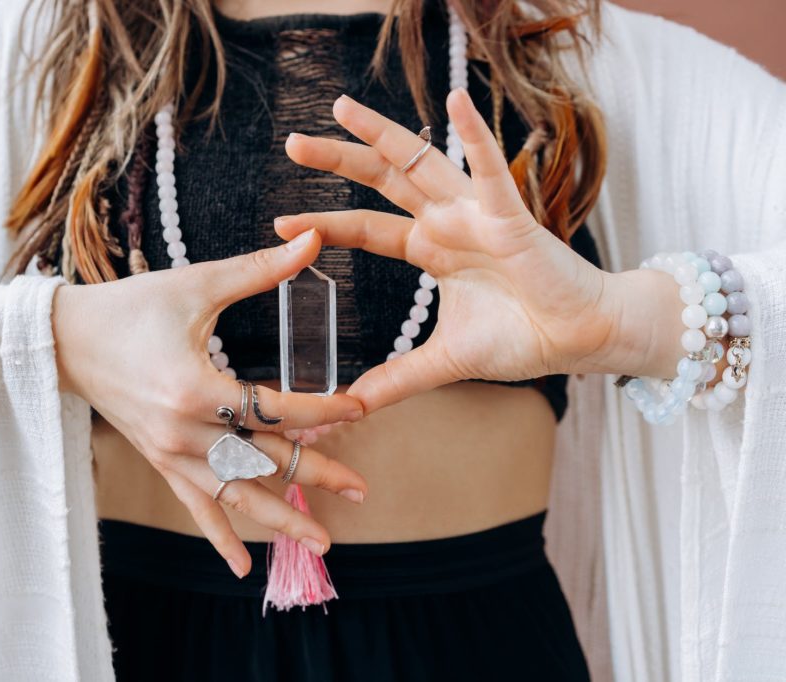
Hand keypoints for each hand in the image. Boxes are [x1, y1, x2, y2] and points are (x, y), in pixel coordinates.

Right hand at [51, 229, 367, 576]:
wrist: (65, 340)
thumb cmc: (130, 308)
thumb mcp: (196, 285)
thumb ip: (259, 270)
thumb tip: (313, 240)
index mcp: (196, 389)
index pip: (275, 410)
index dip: (322, 411)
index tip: (360, 407)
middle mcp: (183, 433)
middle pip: (263, 460)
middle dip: (316, 475)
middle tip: (360, 490)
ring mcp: (169, 455)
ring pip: (235, 495)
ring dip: (279, 519)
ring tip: (322, 541)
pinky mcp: (160, 462)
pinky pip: (195, 507)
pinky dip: (219, 536)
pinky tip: (241, 568)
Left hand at [276, 90, 680, 413]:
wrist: (581, 339)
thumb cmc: (523, 338)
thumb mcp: (445, 361)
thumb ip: (398, 378)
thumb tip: (352, 404)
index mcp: (431, 249)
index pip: (366, 229)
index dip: (326, 224)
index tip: (279, 222)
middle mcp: (447, 223)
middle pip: (382, 181)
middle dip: (338, 161)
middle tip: (292, 144)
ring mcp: (476, 215)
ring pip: (421, 162)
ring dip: (381, 133)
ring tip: (341, 106)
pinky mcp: (510, 218)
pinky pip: (489, 171)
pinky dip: (474, 135)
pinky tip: (455, 99)